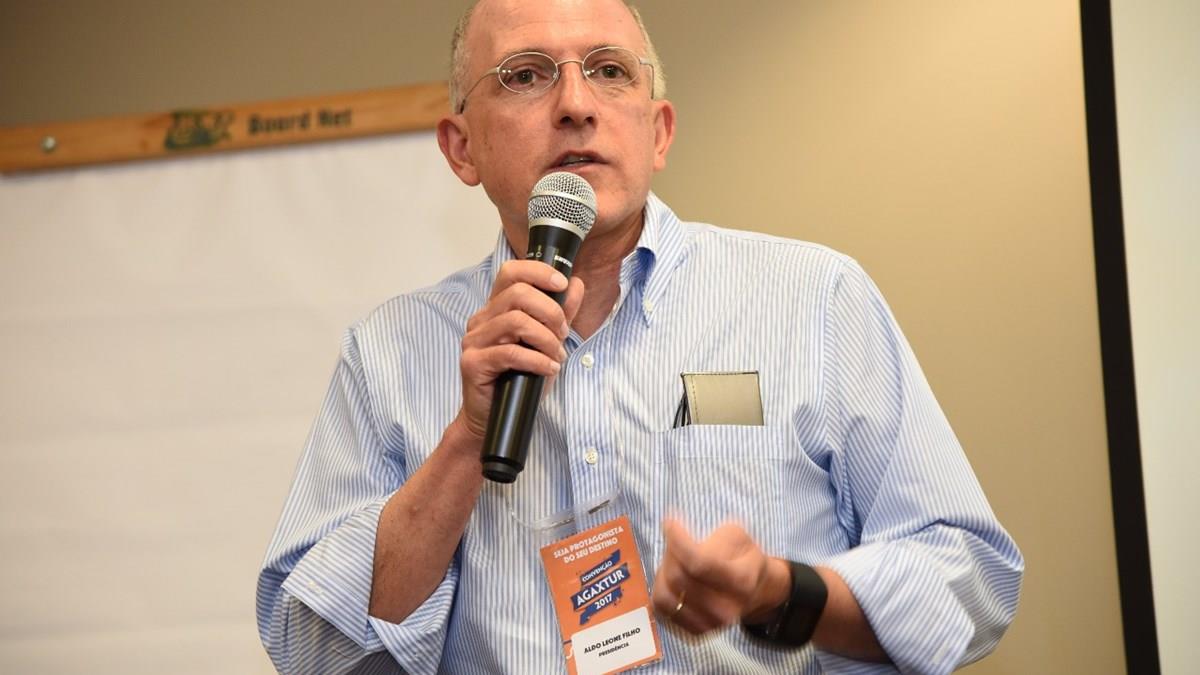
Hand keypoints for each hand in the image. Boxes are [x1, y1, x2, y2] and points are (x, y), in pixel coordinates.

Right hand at [456, 260, 584, 440]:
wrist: (492, 419)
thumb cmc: (518, 380)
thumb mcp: (547, 343)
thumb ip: (560, 314)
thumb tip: (576, 284)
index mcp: (496, 309)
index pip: (511, 272)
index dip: (538, 272)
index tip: (562, 284)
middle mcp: (481, 319)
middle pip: (518, 294)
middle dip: (550, 311)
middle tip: (562, 333)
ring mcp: (474, 340)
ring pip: (516, 321)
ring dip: (546, 339)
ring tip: (556, 355)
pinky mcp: (473, 362)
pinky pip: (510, 353)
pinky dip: (537, 360)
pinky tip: (549, 368)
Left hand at [652, 518, 789, 634]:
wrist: (757, 590)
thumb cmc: (744, 558)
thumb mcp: (738, 537)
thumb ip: (712, 538)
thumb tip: (678, 536)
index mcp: (741, 580)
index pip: (697, 562)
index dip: (678, 540)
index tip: (670, 522)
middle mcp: (727, 608)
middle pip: (678, 577)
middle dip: (670, 552)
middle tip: (674, 540)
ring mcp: (711, 624)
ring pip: (665, 595)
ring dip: (663, 572)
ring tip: (673, 559)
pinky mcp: (696, 631)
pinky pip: (662, 609)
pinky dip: (661, 589)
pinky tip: (672, 578)